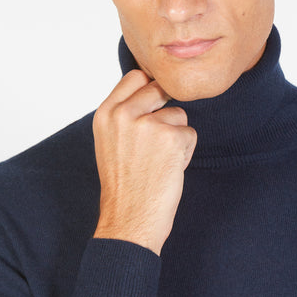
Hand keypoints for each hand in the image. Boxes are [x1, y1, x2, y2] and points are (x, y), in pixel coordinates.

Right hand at [92, 69, 196, 255]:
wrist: (129, 220)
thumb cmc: (123, 184)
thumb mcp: (111, 141)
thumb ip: (125, 113)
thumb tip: (152, 88)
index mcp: (106, 113)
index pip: (135, 76)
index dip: (150, 87)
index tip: (154, 102)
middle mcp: (123, 114)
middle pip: (160, 89)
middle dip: (165, 113)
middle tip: (157, 142)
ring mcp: (148, 124)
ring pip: (178, 114)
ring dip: (176, 136)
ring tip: (159, 161)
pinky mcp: (171, 137)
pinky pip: (190, 134)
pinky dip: (185, 152)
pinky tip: (168, 169)